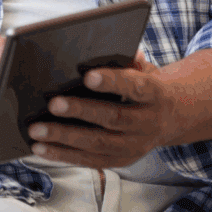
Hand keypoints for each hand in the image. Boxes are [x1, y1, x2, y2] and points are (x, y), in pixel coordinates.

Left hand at [27, 52, 178, 167]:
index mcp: (156, 95)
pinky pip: (89, 160)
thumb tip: (106, 51)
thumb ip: (128, 60)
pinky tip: (39, 148)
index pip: (136, 87)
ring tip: (36, 130)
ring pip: (97, 143)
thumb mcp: (146, 70)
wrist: (176, 117)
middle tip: (52, 104)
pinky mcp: (120, 160)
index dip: (112, 82)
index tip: (87, 76)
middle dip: (80, 111)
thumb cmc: (147, 87)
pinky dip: (62, 154)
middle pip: (112, 118)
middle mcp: (148, 123)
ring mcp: (134, 146)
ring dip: (63, 137)